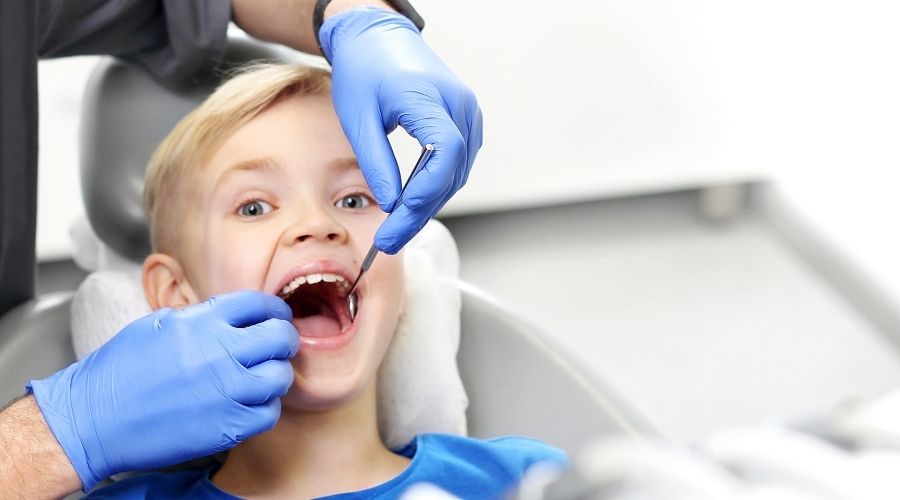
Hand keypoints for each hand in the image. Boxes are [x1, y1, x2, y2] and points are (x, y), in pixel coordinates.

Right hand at [27, 291, 297, 489]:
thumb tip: (235, 316)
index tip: (277, 316)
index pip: (259, 304)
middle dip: (284, 338)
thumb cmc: (120, 370)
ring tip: (262, 378)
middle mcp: (219, 352)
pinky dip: (265, 408)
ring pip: (281, 377)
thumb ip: (202, 317)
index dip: (274, 308)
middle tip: (278, 346)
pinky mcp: (226, 426)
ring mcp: (226, 391)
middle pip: (280, 337)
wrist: (94, 418)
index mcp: (202, 322)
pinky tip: (250, 405)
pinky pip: (269, 414)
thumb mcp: (159, 324)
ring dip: (276, 375)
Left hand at [320, 8, 482, 252]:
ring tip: (397, 227)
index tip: (396, 223)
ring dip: (429, 202)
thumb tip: (391, 205)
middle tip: (389, 239)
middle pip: (450, 171)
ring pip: (456, 172)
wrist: (377, 37)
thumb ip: (376, 161)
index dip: (424, 194)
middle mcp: (458, 104)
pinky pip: (457, 163)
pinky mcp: (465, 120)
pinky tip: (412, 201)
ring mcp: (466, 111)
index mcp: (428, 97)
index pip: (444, 153)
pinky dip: (436, 185)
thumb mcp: (358, 117)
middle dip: (420, 211)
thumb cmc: (364, 69)